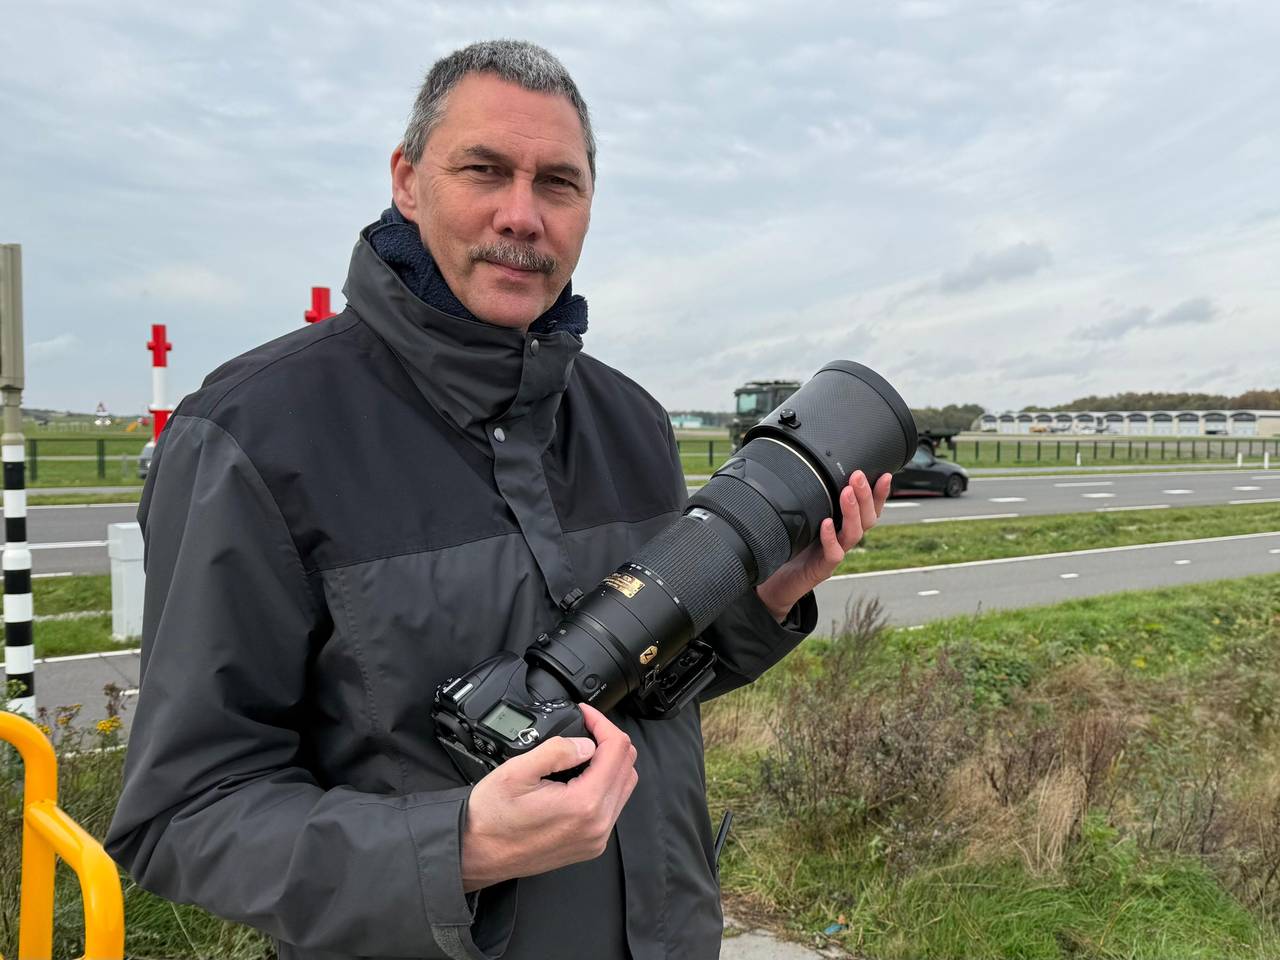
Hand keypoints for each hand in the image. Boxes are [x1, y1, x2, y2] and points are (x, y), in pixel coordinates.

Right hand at [460, 703, 637, 890]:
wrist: (476, 853)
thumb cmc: (491, 817)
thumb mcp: (517, 771)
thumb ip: (557, 751)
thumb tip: (586, 743)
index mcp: (584, 804)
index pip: (617, 750)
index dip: (602, 723)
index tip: (586, 714)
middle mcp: (597, 825)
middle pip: (628, 767)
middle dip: (610, 740)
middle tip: (586, 727)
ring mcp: (596, 838)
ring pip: (625, 787)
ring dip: (611, 762)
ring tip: (584, 749)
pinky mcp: (590, 845)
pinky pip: (613, 807)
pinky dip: (605, 784)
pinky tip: (582, 775)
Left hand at [754, 470, 891, 621]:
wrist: (778, 583)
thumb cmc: (793, 548)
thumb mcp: (805, 519)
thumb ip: (815, 500)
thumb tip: (814, 468)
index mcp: (844, 527)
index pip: (869, 509)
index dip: (879, 494)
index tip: (885, 475)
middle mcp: (844, 540)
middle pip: (867, 519)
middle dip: (865, 496)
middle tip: (858, 476)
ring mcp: (835, 554)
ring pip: (854, 534)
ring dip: (852, 512)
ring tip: (847, 492)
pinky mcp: (822, 568)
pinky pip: (833, 554)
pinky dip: (830, 538)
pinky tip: (826, 523)